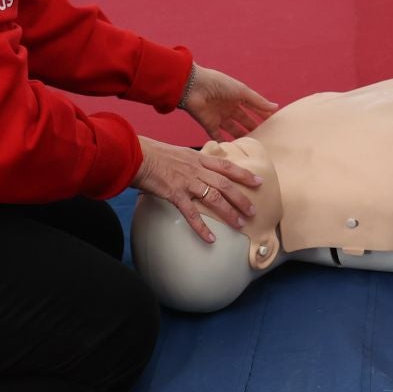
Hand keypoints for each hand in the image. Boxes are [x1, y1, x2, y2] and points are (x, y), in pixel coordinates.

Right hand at [133, 137, 261, 241]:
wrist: (134, 154)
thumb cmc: (152, 152)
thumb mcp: (177, 153)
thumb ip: (189, 162)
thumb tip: (196, 170)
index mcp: (197, 158)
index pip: (226, 166)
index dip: (244, 174)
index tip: (258, 181)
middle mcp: (196, 169)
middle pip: (226, 184)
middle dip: (242, 198)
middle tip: (253, 210)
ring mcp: (186, 182)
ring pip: (214, 198)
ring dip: (229, 213)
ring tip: (239, 225)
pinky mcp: (174, 194)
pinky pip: (191, 213)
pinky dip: (202, 227)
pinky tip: (210, 239)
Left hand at [179, 63, 278, 140]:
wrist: (193, 86)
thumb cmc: (218, 84)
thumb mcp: (241, 91)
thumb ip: (257, 101)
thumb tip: (276, 107)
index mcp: (237, 96)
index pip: (253, 107)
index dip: (263, 115)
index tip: (274, 125)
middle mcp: (229, 107)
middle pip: (244, 120)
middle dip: (254, 128)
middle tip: (266, 139)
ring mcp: (219, 116)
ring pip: (233, 130)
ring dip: (241, 137)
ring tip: (253, 148)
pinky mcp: (209, 125)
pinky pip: (218, 137)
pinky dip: (224, 144)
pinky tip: (234, 152)